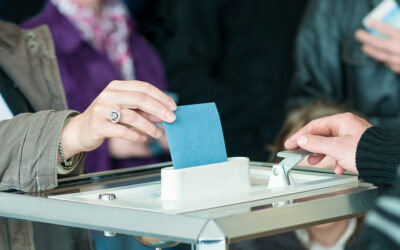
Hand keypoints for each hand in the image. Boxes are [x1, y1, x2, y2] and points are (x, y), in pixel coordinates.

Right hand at [60, 80, 176, 158]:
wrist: (80, 131)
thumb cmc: (107, 119)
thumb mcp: (126, 111)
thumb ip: (144, 111)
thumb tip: (165, 114)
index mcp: (116, 87)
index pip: (143, 87)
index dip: (160, 96)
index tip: (173, 107)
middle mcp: (108, 95)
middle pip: (140, 99)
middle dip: (159, 109)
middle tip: (172, 119)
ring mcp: (101, 110)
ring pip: (132, 116)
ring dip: (149, 126)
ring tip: (158, 133)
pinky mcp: (97, 125)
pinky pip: (122, 131)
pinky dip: (136, 135)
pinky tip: (143, 138)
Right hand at [284, 113, 371, 174]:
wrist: (389, 163)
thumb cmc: (367, 152)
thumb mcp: (336, 148)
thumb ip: (316, 143)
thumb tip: (302, 140)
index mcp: (341, 121)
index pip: (314, 126)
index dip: (299, 136)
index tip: (289, 144)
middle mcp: (347, 126)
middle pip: (322, 135)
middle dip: (310, 146)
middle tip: (299, 153)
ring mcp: (353, 136)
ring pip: (331, 144)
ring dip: (322, 154)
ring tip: (314, 162)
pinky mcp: (358, 147)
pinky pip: (342, 152)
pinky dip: (336, 160)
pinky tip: (337, 168)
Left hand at [355, 19, 399, 72]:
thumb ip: (398, 32)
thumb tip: (389, 27)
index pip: (387, 29)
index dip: (378, 25)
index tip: (370, 21)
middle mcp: (398, 49)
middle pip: (379, 43)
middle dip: (367, 38)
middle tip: (358, 34)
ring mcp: (398, 60)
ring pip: (381, 56)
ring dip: (371, 51)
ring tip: (364, 47)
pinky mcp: (399, 69)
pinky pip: (388, 64)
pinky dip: (383, 60)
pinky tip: (378, 56)